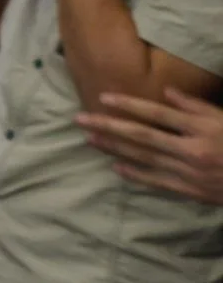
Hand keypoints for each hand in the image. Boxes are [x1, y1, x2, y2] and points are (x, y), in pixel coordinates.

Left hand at [79, 88, 222, 204]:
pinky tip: (115, 166)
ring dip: (114, 148)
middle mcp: (192, 150)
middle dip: (108, 127)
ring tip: (89, 139)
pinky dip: (135, 174)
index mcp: (202, 128)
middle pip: (142, 136)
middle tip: (80, 119)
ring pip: (143, 158)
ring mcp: (189, 172)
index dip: (128, 105)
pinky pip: (156, 181)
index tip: (103, 98)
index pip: (157, 114)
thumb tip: (167, 92)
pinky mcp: (190, 190)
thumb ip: (197, 106)